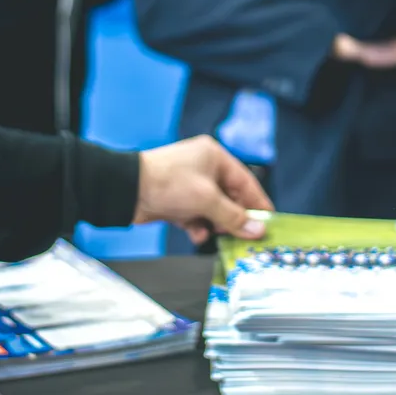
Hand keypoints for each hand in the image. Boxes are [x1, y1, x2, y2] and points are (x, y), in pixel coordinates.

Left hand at [134, 135, 272, 243]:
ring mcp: (190, 185)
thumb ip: (233, 217)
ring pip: (213, 210)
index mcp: (215, 157)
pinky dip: (197, 225)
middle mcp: (204, 169)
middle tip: (243, 237)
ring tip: (212, 233)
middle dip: (233, 218)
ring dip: (214, 224)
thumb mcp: (206, 199)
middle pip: (230, 198)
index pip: (246, 182)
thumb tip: (258, 230)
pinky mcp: (177, 200)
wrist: (126, 190)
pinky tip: (194, 231)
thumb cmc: (167, 183)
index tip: (269, 223)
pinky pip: (196, 216)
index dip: (258, 204)